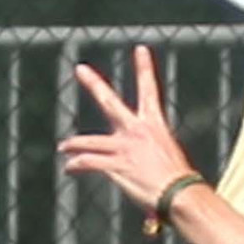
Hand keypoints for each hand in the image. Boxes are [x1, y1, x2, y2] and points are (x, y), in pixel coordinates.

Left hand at [59, 45, 197, 213]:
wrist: (179, 194)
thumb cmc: (178, 182)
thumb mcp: (169, 160)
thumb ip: (153, 156)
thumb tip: (147, 163)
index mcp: (154, 125)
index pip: (149, 90)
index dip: (144, 68)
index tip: (141, 49)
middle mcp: (137, 130)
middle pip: (109, 102)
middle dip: (94, 83)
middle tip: (80, 68)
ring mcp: (124, 147)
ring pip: (88, 141)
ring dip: (73, 143)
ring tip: (63, 147)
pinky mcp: (115, 165)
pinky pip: (87, 162)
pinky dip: (75, 164)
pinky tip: (69, 168)